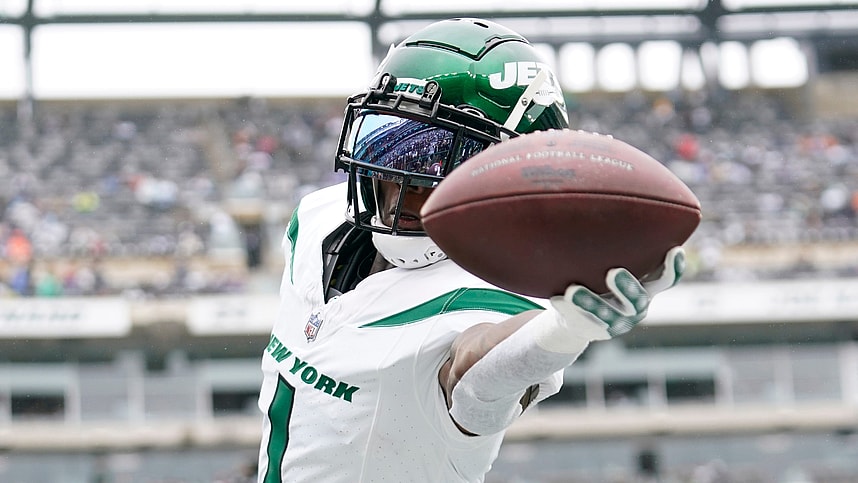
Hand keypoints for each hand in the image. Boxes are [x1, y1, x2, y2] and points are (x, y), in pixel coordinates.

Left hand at [549, 247, 685, 340]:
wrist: (582, 315)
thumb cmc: (599, 275)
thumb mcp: (609, 259)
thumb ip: (615, 241)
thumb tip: (603, 190)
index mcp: (647, 286)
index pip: (666, 278)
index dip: (673, 267)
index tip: (674, 249)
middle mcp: (637, 306)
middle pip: (638, 299)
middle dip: (627, 286)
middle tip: (613, 272)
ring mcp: (617, 322)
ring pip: (606, 314)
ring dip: (590, 301)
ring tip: (572, 290)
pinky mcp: (595, 331)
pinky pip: (581, 320)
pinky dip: (568, 309)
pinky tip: (555, 298)